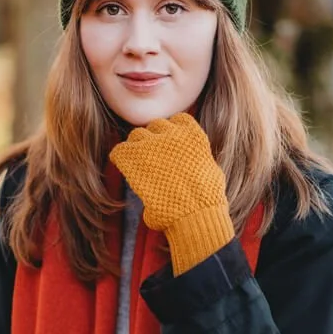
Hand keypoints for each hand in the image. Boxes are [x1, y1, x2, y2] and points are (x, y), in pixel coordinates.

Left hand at [109, 113, 233, 273]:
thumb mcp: (212, 172)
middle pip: (155, 126)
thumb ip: (198, 160)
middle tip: (151, 160)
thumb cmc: (207, 202)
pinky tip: (123, 168)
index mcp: (194, 135)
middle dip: (153, 140)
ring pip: (136, 135)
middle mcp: (173, 134)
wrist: (195, 213)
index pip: (178, 120)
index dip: (171, 133)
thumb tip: (194, 164)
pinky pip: (120, 150)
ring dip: (136, 148)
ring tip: (137, 166)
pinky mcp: (135, 157)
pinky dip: (120, 158)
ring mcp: (153, 144)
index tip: (169, 147)